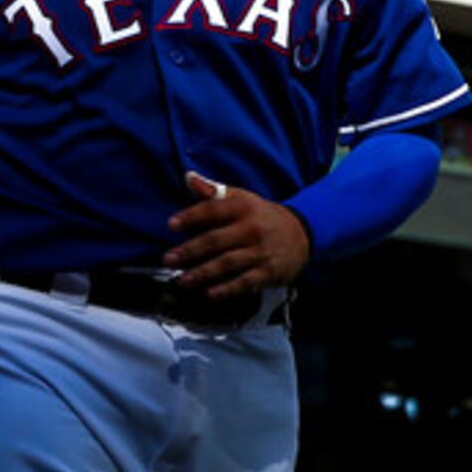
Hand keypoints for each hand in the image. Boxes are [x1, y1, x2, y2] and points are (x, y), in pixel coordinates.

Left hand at [164, 173, 309, 299]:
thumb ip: (213, 190)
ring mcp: (261, 252)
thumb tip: (188, 177)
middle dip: (190, 251)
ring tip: (183, 280)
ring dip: (203, 273)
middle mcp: (251, 229)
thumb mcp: (241, 198)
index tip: (171, 225)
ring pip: (228, 263)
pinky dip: (227, 289)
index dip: (191, 217)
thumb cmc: (261, 216)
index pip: (213, 210)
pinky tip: (210, 294)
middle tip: (168, 259)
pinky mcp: (268, 272)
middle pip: (216, 240)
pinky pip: (245, 282)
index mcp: (243, 207)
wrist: (303, 232)